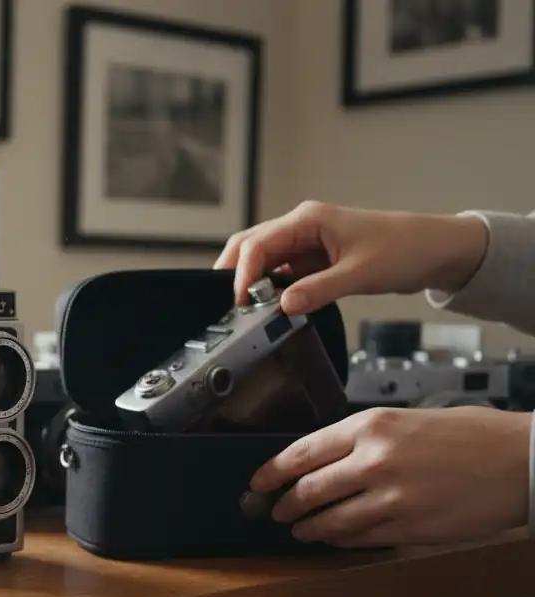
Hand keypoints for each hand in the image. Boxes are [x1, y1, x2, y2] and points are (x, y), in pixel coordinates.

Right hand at [213, 201, 489, 314]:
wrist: (436, 249)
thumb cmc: (405, 249)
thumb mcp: (360, 274)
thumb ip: (318, 291)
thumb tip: (281, 307)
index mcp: (308, 220)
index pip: (257, 245)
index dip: (242, 274)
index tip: (240, 302)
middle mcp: (301, 227)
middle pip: (250, 246)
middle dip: (234, 273)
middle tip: (227, 305)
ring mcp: (306, 242)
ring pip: (263, 260)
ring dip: (252, 282)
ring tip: (247, 309)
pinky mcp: (314, 259)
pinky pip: (282, 272)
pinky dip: (271, 288)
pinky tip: (270, 306)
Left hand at [249, 406, 529, 547]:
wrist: (523, 462)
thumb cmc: (473, 437)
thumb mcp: (408, 420)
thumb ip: (364, 439)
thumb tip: (323, 459)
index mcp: (371, 426)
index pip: (301, 452)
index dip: (271, 472)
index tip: (257, 482)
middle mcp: (375, 460)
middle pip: (308, 490)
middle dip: (283, 505)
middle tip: (273, 511)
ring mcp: (391, 497)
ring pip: (329, 520)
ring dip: (307, 528)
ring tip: (298, 530)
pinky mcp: (408, 527)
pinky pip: (360, 538)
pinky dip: (340, 539)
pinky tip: (332, 538)